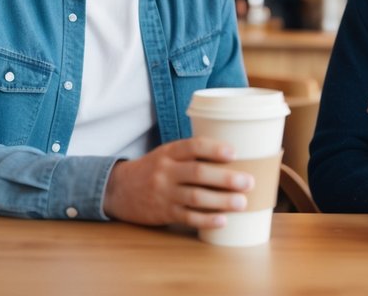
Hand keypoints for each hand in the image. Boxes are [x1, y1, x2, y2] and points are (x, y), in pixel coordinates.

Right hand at [102, 137, 253, 228]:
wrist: (119, 189)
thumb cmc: (153, 169)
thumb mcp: (166, 154)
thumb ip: (191, 154)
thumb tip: (232, 156)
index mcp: (169, 152)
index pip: (193, 146)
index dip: (214, 149)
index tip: (234, 153)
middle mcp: (166, 171)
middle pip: (198, 173)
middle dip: (226, 178)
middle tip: (248, 182)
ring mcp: (164, 193)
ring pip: (195, 197)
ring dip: (221, 201)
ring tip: (242, 203)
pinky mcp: (163, 212)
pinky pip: (187, 217)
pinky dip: (206, 220)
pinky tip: (222, 221)